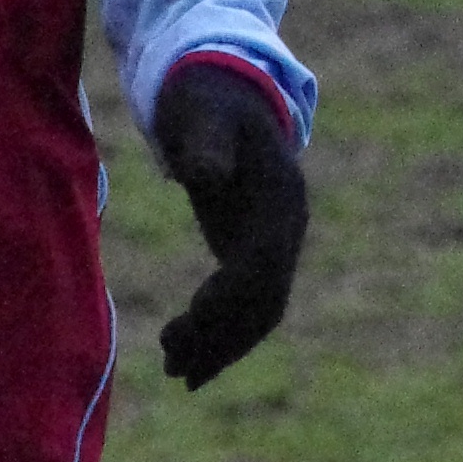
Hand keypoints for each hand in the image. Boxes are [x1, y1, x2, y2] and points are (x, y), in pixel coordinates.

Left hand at [150, 58, 307, 389]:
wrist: (224, 89)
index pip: (264, 261)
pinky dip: (223, 335)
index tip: (190, 318)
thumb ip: (206, 142)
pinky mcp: (256, 247)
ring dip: (222, 346)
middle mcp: (288, 221)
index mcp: (281, 192)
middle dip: (223, 336)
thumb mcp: (203, 112)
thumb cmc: (206, 99)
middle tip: (174, 364)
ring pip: (262, 311)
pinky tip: (189, 358)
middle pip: (268, 298)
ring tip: (176, 372)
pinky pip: (249, 304)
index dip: (231, 295)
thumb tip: (204, 176)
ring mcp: (277, 237)